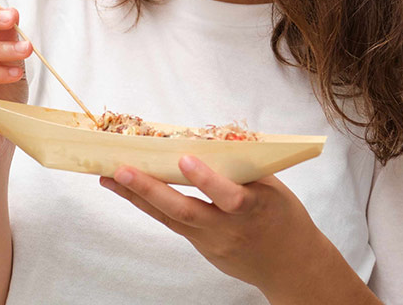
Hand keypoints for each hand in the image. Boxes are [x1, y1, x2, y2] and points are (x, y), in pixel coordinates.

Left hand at [100, 157, 323, 295]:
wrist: (292, 267)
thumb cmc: (283, 216)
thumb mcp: (272, 187)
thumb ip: (241, 166)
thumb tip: (205, 136)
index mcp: (256, 208)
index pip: (230, 197)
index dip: (206, 180)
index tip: (184, 160)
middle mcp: (229, 229)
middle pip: (186, 211)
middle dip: (150, 189)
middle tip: (121, 169)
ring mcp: (213, 242)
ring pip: (170, 218)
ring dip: (137, 196)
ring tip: (109, 177)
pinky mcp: (202, 249)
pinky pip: (173, 224)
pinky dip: (149, 205)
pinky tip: (127, 189)